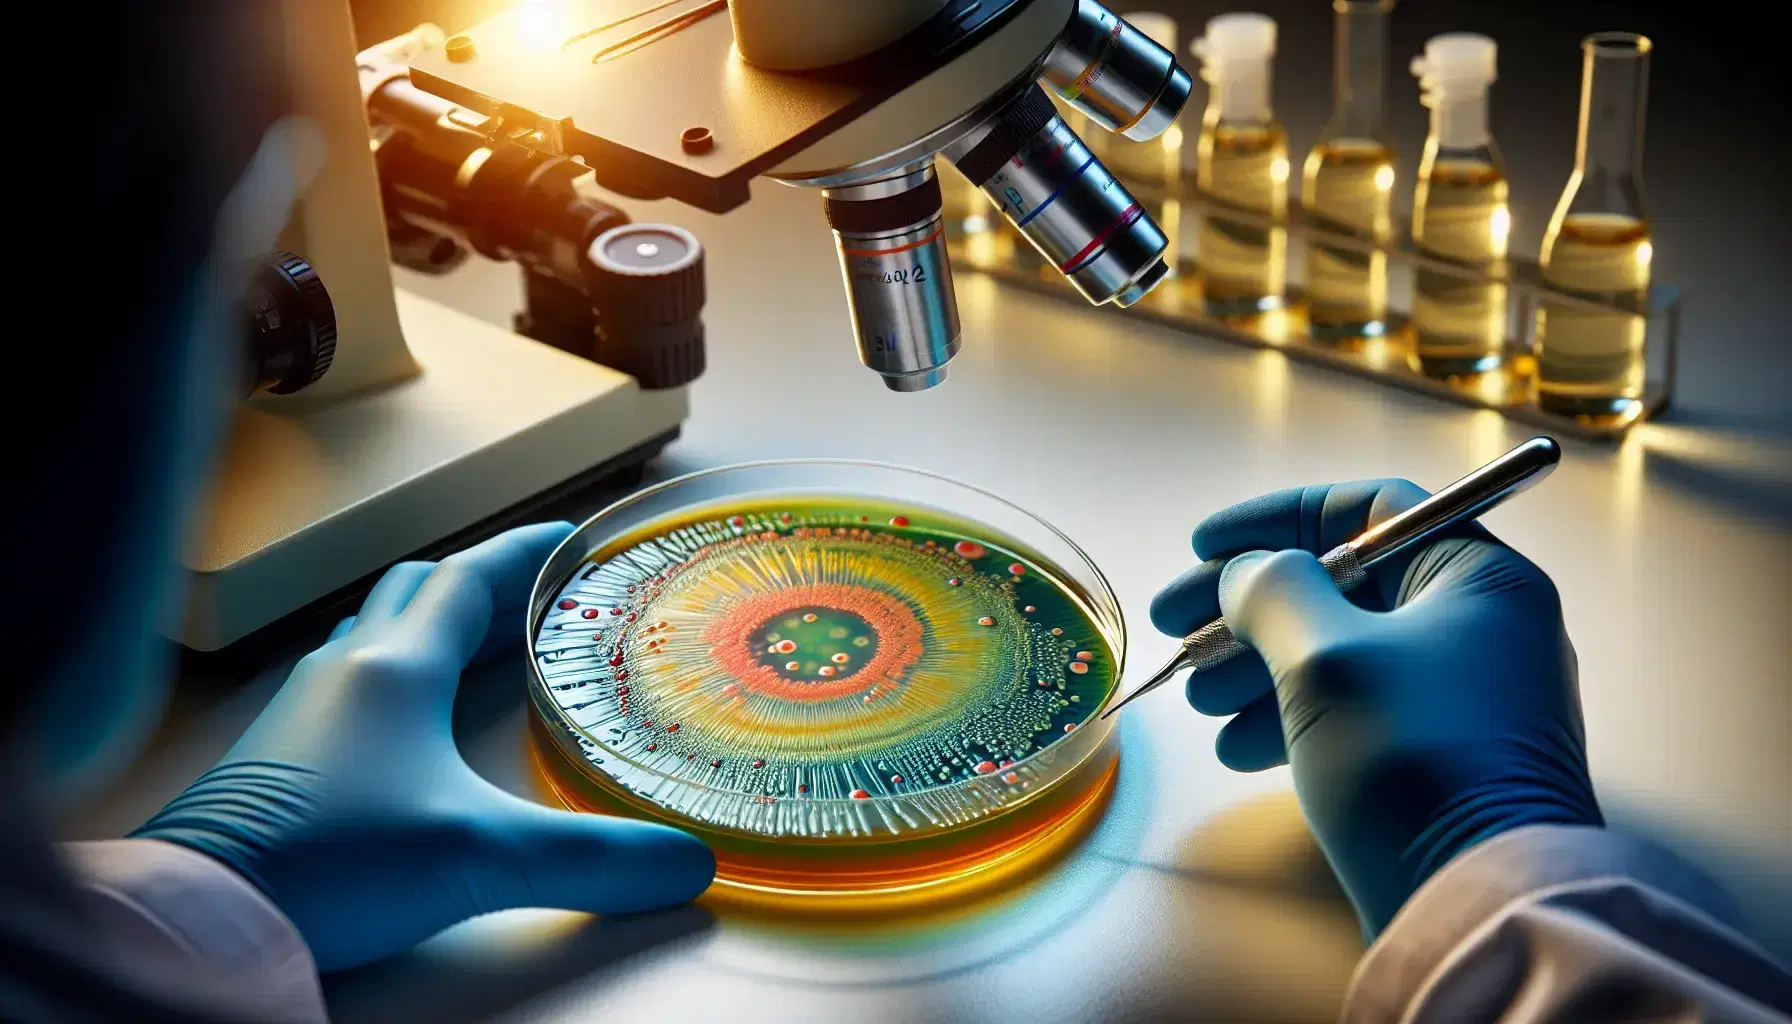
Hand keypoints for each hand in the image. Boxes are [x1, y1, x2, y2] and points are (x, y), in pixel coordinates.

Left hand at [134, 523, 714, 970]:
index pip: (470, 579)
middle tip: (540, 600)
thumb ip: (592, 858)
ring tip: (485, 653)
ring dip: (434, 630)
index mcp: (397, 667)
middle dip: (484, 588)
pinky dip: (397, 681)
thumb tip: (691, 864)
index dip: (526, 554)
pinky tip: (412, 730)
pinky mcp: (277, 760)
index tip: (572, 539)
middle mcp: (345, 672)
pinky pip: (349, 688)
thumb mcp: (481, 855)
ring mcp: (301, 713)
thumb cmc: (333, 860)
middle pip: (418, 595)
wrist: (203, 913)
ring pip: (376, 638)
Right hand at [1150, 480, 1600, 935]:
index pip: (1371, 508)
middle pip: (1343, 585)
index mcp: (1478, 578)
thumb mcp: (1326, 654)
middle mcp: (1481, 626)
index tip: (1205, 546)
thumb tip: (1249, 573)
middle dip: (1248, 606)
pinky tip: (1236, 750)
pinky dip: (1292, 719)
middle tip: (1171, 625)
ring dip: (1257, 668)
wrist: (1479, 900)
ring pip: (1339, 654)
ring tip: (1199, 702)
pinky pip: (1355, 713)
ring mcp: (1464, 697)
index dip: (1277, 516)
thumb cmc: (1410, 755)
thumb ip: (1273, 590)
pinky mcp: (1442, 759)